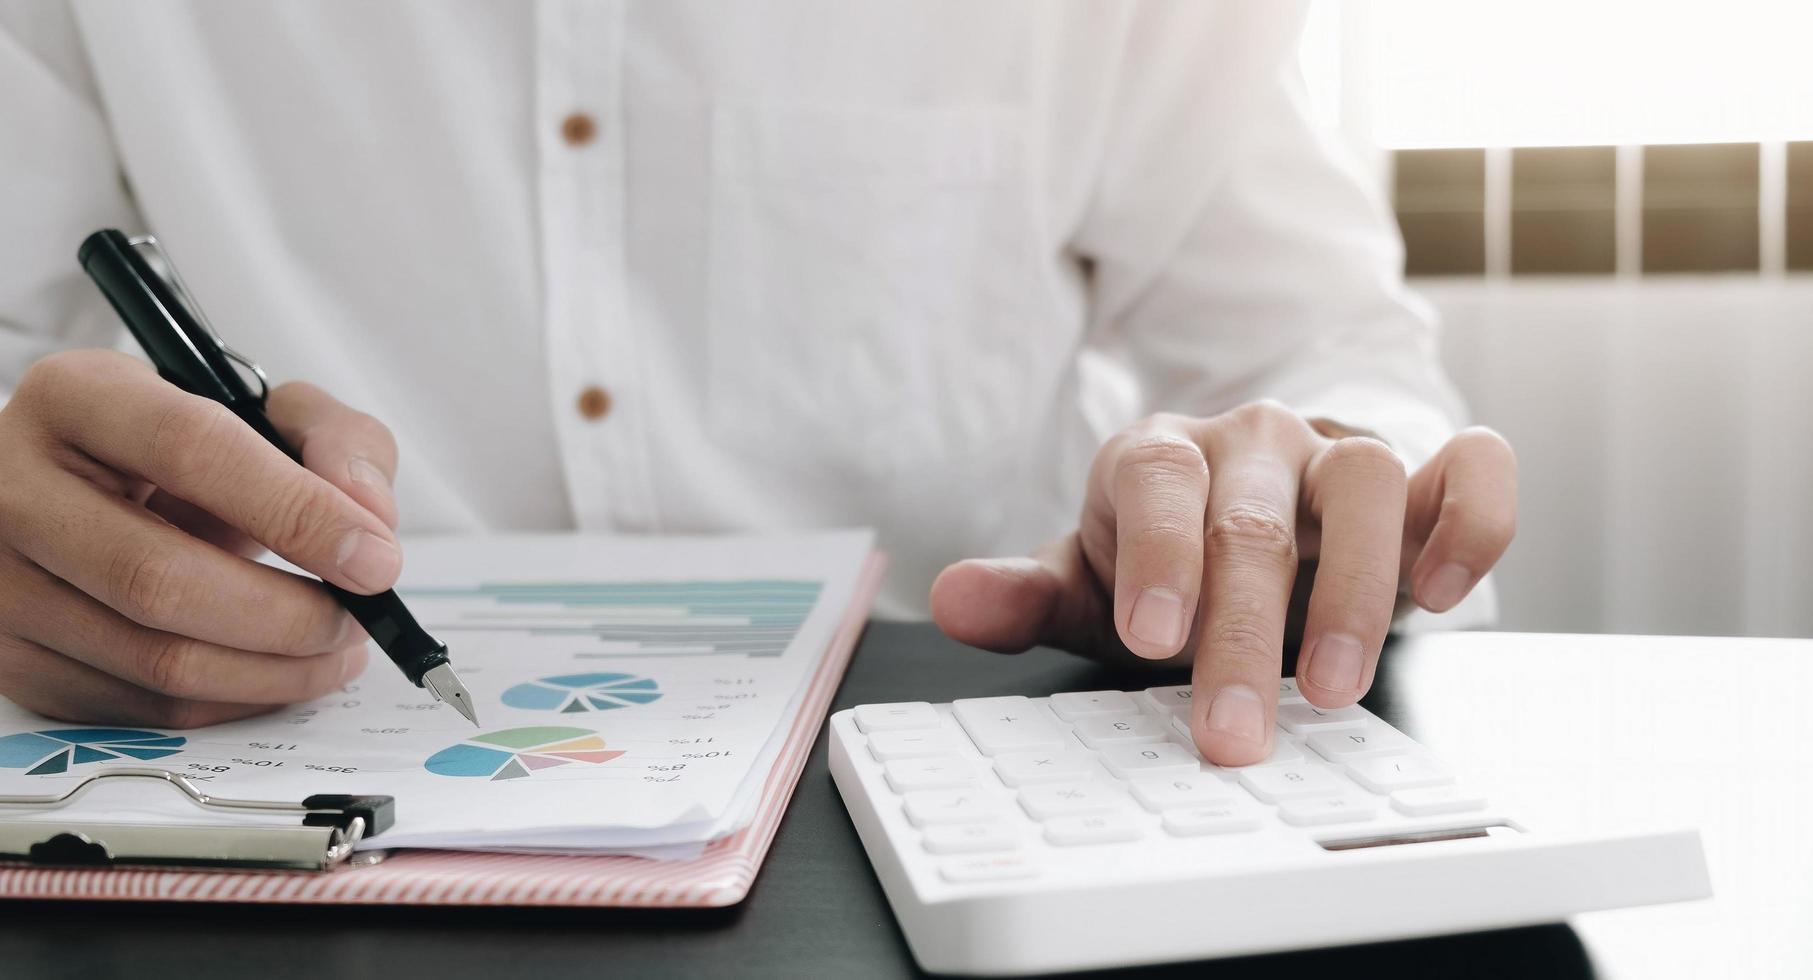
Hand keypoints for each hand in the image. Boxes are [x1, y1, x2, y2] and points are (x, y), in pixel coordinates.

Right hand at [0, 350, 402, 726]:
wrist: (87, 490)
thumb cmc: (182, 452)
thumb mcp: (262, 412)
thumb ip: (336, 442)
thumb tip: (370, 519)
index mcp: (77, 398)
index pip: (192, 451)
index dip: (297, 512)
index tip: (376, 558)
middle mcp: (12, 487)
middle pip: (161, 579)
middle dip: (288, 615)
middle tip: (356, 618)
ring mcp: (0, 583)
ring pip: (154, 658)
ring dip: (274, 671)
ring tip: (336, 648)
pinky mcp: (9, 659)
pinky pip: (139, 706)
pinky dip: (232, 700)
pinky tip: (279, 673)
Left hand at [931, 401, 1515, 765]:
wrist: (1243, 517)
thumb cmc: (1163, 560)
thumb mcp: (1088, 583)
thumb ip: (1025, 595)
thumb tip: (953, 602)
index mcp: (1160, 455)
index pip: (1157, 480)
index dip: (1158, 555)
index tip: (1153, 639)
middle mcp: (1251, 442)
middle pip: (1253, 515)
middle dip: (1244, 628)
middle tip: (1232, 729)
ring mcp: (1338, 452)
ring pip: (1366, 480)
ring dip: (1356, 588)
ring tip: (1332, 689)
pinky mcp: (1420, 476)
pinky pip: (1467, 470)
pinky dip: (1469, 520)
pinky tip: (1440, 595)